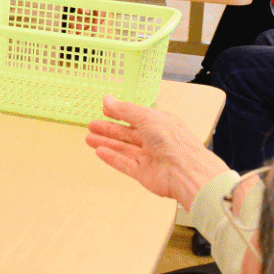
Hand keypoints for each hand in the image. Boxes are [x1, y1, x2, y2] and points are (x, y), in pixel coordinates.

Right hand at [85, 96, 230, 209]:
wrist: (185, 172)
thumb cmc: (171, 140)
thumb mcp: (146, 117)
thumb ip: (124, 110)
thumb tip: (106, 99)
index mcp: (160, 123)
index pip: (137, 117)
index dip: (120, 113)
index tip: (104, 110)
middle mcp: (155, 140)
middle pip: (127, 134)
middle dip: (109, 129)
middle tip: (91, 125)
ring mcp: (149, 158)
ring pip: (124, 149)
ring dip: (107, 143)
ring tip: (88, 138)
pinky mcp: (144, 174)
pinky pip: (124, 164)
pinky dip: (112, 158)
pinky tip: (99, 152)